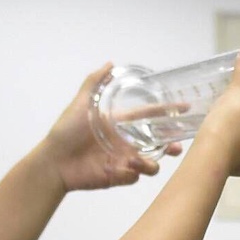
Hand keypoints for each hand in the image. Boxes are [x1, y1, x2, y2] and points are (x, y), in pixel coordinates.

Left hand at [38, 64, 169, 192]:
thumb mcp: (81, 103)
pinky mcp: (118, 176)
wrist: (54, 161)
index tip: (184, 107)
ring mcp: (124, 160)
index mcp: (121, 123)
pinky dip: (134, 174)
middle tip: (175, 146)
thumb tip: (111, 63)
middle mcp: (126, 141)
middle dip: (170, 144)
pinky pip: (135, 176)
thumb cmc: (67, 131)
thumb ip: (94, 83)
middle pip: (157, 142)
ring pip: (151, 162)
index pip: (149, 115)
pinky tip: (124, 170)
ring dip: (151, 163)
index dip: (167, 111)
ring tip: (139, 162)